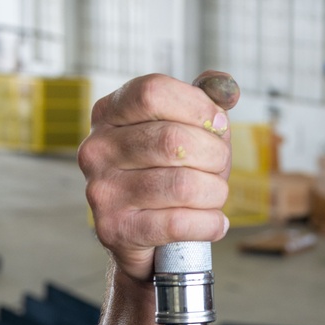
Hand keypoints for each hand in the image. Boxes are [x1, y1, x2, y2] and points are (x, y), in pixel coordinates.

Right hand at [78, 70, 239, 280]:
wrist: (142, 235)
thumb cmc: (168, 173)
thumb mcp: (185, 129)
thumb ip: (204, 103)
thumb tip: (227, 89)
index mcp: (109, 114)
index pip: (153, 92)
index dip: (198, 106)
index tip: (219, 125)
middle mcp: (97, 149)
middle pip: (173, 140)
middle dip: (215, 156)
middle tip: (218, 168)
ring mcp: (102, 191)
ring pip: (183, 185)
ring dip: (215, 192)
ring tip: (213, 196)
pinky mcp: (115, 229)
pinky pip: (179, 223)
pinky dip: (210, 223)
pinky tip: (212, 222)